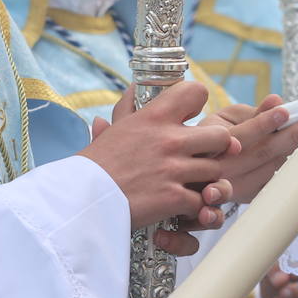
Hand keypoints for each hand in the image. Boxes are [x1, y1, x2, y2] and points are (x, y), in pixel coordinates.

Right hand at [81, 82, 237, 230]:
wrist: (76, 202)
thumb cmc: (92, 167)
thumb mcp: (111, 131)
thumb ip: (127, 109)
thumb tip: (134, 88)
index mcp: (153, 117)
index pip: (195, 92)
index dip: (199, 104)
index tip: (191, 118)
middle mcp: (169, 139)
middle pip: (221, 136)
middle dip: (216, 149)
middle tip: (202, 159)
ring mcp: (173, 169)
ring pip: (216, 171)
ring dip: (206, 182)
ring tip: (191, 187)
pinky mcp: (173, 198)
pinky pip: (202, 202)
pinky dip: (195, 209)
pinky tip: (181, 209)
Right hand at [202, 95, 297, 202]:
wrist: (199, 173)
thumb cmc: (214, 139)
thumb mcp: (225, 120)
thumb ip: (252, 113)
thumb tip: (275, 100)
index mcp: (210, 148)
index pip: (241, 134)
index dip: (263, 122)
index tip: (284, 111)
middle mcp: (221, 172)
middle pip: (262, 153)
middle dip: (291, 136)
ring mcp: (235, 189)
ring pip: (272, 170)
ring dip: (297, 152)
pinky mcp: (250, 198)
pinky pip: (276, 183)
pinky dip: (293, 169)